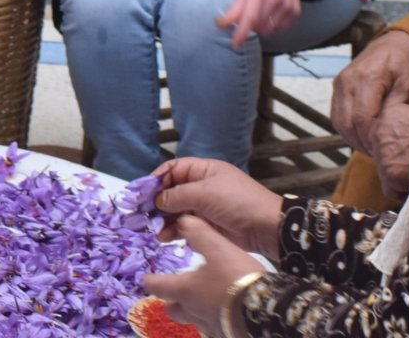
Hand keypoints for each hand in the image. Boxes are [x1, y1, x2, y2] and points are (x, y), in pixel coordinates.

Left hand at [143, 215, 264, 333]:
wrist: (266, 311)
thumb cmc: (237, 278)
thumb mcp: (218, 249)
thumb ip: (199, 234)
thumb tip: (183, 221)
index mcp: (186, 289)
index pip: (158, 286)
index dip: (150, 281)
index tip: (146, 279)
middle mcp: (194, 311)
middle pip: (173, 310)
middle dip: (171, 301)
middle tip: (175, 293)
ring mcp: (211, 326)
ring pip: (194, 320)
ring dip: (194, 310)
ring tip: (204, 299)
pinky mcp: (228, 334)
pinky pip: (215, 327)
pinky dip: (215, 318)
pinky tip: (226, 311)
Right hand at [153, 158, 282, 256]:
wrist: (267, 228)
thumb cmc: (238, 202)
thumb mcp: (205, 193)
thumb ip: (177, 195)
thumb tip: (157, 200)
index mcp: (203, 170)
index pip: (172, 170)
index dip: (156, 180)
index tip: (142, 194)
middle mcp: (201, 186)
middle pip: (171, 192)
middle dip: (157, 204)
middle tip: (143, 216)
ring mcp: (204, 206)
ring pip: (176, 211)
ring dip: (164, 220)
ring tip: (156, 231)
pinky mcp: (207, 225)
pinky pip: (185, 225)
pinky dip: (174, 231)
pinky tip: (167, 238)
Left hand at [215, 0, 307, 48]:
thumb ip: (234, 8)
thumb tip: (221, 24)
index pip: (250, 17)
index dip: (242, 32)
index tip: (235, 44)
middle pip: (259, 26)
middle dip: (249, 27)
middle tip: (247, 17)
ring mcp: (287, 6)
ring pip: (270, 30)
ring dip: (261, 28)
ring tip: (260, 15)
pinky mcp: (295, 11)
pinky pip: (280, 29)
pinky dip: (272, 27)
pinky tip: (270, 15)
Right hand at [330, 30, 408, 154]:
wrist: (393, 45)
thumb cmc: (405, 64)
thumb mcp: (408, 84)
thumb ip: (395, 107)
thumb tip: (385, 132)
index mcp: (367, 78)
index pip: (361, 117)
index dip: (370, 137)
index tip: (383, 150)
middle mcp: (347, 80)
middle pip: (346, 121)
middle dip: (360, 142)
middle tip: (378, 156)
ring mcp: (339, 83)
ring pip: (338, 120)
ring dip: (352, 138)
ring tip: (370, 149)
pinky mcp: (336, 88)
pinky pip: (336, 114)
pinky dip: (346, 129)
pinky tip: (361, 137)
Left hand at [368, 103, 408, 200]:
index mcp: (391, 113)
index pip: (384, 129)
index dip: (397, 142)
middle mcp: (380, 131)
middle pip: (383, 152)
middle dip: (399, 160)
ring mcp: (382, 153)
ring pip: (388, 171)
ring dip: (405, 177)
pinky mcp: (389, 174)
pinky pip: (393, 190)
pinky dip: (407, 193)